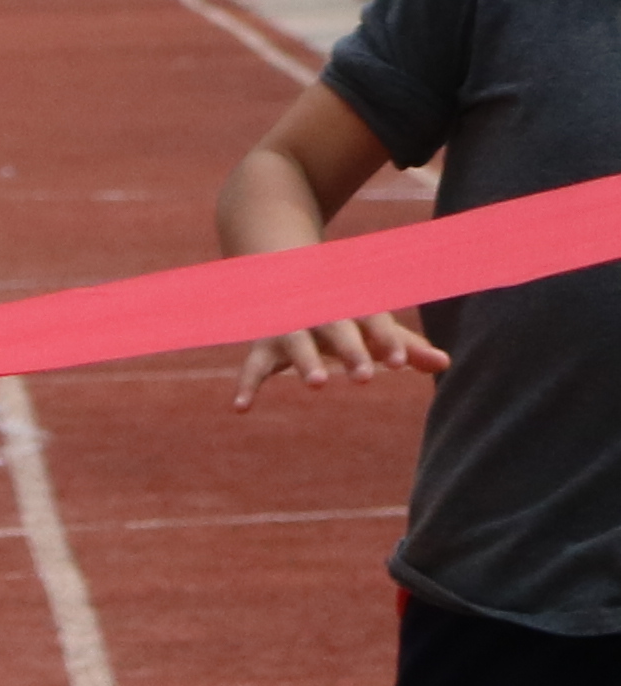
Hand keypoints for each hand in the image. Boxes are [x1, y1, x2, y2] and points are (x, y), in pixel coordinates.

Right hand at [232, 309, 439, 405]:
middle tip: (365, 377)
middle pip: (336, 328)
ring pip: (296, 341)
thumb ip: (404, 346)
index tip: (399, 364)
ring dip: (305, 361)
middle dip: (349, 350)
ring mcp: (288, 328)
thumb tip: (445, 363)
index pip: (373, 321)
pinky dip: (246, 385)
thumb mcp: (372, 326)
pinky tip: (240, 408)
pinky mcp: (263, 346)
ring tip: (318, 384)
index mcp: (352, 308)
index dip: (387, 341)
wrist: (284, 277)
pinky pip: (252, 365)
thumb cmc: (342, 312)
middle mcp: (320, 315)